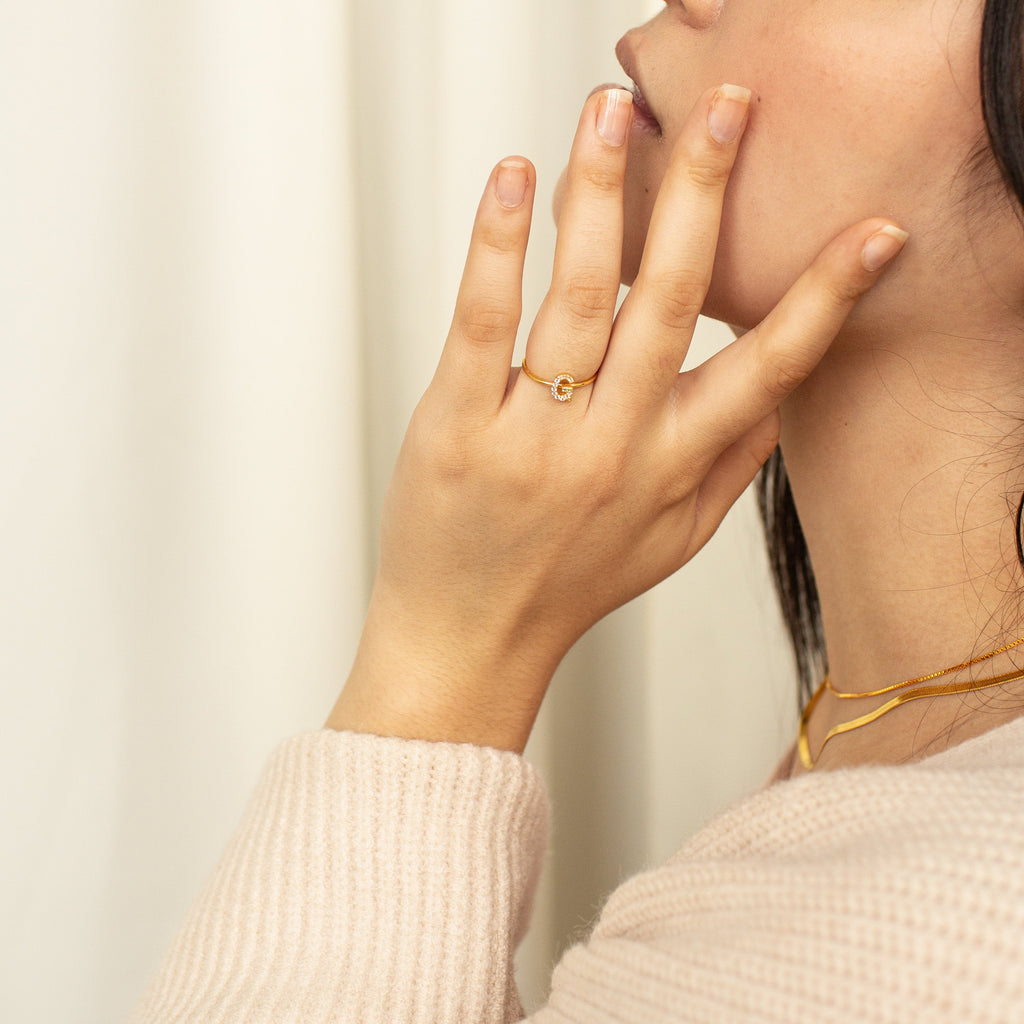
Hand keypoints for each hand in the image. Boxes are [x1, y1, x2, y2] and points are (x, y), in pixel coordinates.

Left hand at [326, 84, 906, 751]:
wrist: (467, 641)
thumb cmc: (568, 584)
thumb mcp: (671, 541)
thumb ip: (731, 468)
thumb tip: (783, 395)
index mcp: (672, 468)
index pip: (767, 372)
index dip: (824, 300)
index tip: (873, 233)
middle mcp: (612, 447)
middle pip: (672, 302)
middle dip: (707, 195)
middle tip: (728, 110)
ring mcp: (532, 436)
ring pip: (580, 295)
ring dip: (602, 193)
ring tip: (612, 112)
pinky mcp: (456, 426)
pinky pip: (483, 322)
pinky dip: (498, 244)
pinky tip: (515, 179)